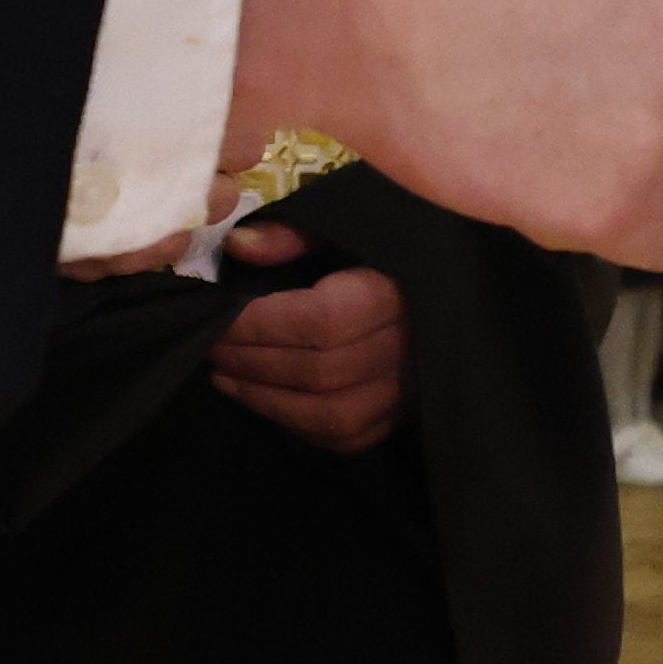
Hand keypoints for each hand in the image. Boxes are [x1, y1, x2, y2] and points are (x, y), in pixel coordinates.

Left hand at [204, 227, 404, 452]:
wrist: (453, 285)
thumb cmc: (387, 247)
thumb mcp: (346, 225)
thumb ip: (294, 235)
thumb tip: (238, 247)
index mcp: (394, 292)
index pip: (320, 320)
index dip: (259, 324)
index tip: (216, 317)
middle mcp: (409, 347)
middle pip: (320, 371)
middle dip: (254, 362)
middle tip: (209, 347)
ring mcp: (413, 389)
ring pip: (334, 414)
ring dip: (269, 401)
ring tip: (225, 377)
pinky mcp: (408, 414)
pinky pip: (351, 437)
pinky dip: (302, 428)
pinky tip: (267, 404)